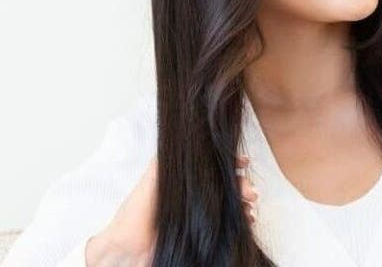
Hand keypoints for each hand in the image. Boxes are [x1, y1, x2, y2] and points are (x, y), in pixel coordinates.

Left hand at [87, 154, 258, 264]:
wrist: (129, 250)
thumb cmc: (135, 215)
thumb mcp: (150, 180)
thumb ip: (163, 159)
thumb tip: (179, 135)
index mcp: (188, 183)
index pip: (215, 168)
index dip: (231, 163)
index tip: (243, 162)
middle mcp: (198, 198)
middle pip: (228, 186)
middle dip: (243, 185)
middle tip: (249, 192)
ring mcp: (203, 217)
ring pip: (233, 205)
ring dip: (246, 202)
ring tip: (249, 205)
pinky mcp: (206, 236)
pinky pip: (230, 227)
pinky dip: (242, 222)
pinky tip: (247, 220)